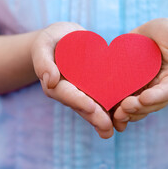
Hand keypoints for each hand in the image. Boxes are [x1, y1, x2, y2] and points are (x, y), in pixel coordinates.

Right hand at [31, 22, 113, 138]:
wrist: (63, 39)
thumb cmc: (51, 40)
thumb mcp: (43, 45)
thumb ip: (43, 61)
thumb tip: (49, 81)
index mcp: (55, 85)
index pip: (67, 95)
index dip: (79, 101)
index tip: (91, 108)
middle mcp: (69, 93)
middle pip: (82, 107)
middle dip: (95, 118)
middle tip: (107, 128)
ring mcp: (82, 93)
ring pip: (93, 108)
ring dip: (104, 119)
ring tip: (115, 129)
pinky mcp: (93, 89)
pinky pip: (102, 99)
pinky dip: (112, 109)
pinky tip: (124, 117)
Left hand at [113, 18, 167, 131]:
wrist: (155, 33)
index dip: (156, 97)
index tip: (143, 99)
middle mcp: (161, 90)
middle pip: (151, 104)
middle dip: (138, 108)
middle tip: (124, 108)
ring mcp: (146, 90)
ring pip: (138, 108)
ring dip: (127, 114)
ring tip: (115, 115)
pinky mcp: (131, 88)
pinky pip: (124, 101)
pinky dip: (116, 109)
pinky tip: (108, 113)